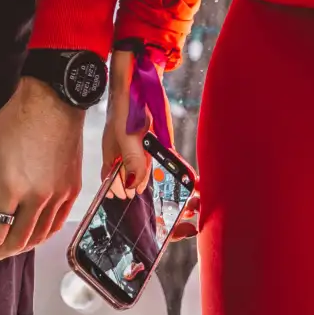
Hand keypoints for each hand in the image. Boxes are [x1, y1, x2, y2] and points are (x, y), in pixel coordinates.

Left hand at [0, 77, 84, 263]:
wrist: (53, 100)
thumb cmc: (14, 120)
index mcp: (11, 188)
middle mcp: (37, 198)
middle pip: (16, 243)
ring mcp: (58, 195)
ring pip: (38, 238)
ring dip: (18, 247)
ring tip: (4, 245)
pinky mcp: (72, 190)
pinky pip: (56, 225)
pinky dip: (41, 236)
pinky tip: (30, 234)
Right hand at [103, 51, 199, 237]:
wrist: (138, 80)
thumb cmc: (124, 107)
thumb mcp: (125, 134)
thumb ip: (131, 161)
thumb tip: (135, 188)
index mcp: (114, 171)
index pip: (125, 204)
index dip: (141, 222)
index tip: (163, 234)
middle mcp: (130, 170)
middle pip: (147, 201)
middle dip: (166, 216)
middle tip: (189, 227)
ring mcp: (146, 161)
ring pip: (163, 188)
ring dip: (179, 199)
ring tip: (198, 209)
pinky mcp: (161, 150)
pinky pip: (173, 170)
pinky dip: (185, 180)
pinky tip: (199, 187)